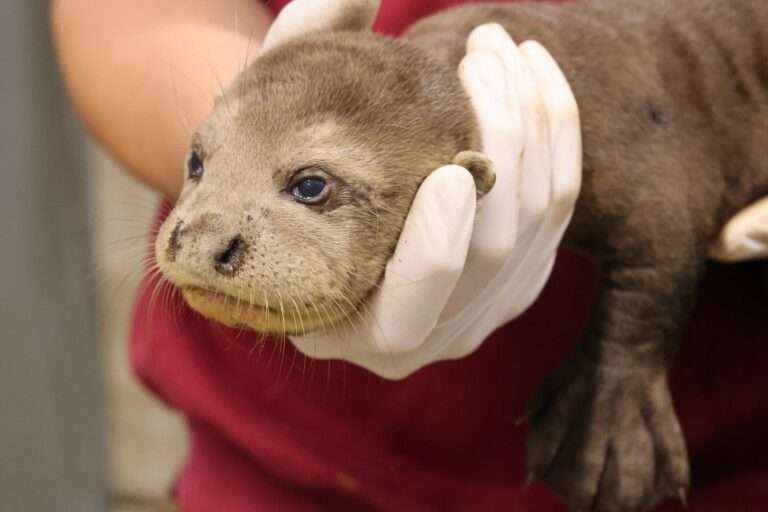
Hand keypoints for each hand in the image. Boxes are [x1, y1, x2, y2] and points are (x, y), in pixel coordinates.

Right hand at [291, 24, 581, 378]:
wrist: (314, 201)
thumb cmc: (276, 173)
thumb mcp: (262, 125)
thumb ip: (295, 59)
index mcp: (353, 329)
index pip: (409, 313)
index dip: (436, 253)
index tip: (451, 174)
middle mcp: (429, 333)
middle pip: (492, 253)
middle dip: (502, 145)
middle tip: (480, 52)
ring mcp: (485, 305)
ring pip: (539, 221)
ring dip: (533, 124)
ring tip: (499, 46)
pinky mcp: (523, 271)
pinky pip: (564, 206)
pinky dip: (560, 134)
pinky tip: (536, 73)